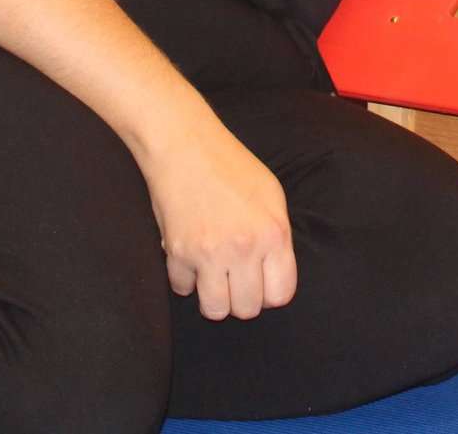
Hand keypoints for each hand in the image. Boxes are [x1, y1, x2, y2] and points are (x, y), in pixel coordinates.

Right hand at [142, 118, 297, 320]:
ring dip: (215, 298)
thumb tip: (274, 275)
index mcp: (273, 233)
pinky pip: (183, 290)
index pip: (280, 295)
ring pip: (215, 311)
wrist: (185, 146)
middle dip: (243, 299)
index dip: (272, 293)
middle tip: (236, 279)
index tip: (263, 283)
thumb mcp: (271, 196)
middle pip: (247, 309)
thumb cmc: (232, 167)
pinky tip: (191, 260)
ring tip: (214, 277)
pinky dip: (186, 280)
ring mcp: (208, 254)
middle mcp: (244, 249)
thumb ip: (277, 237)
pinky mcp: (177, 254)